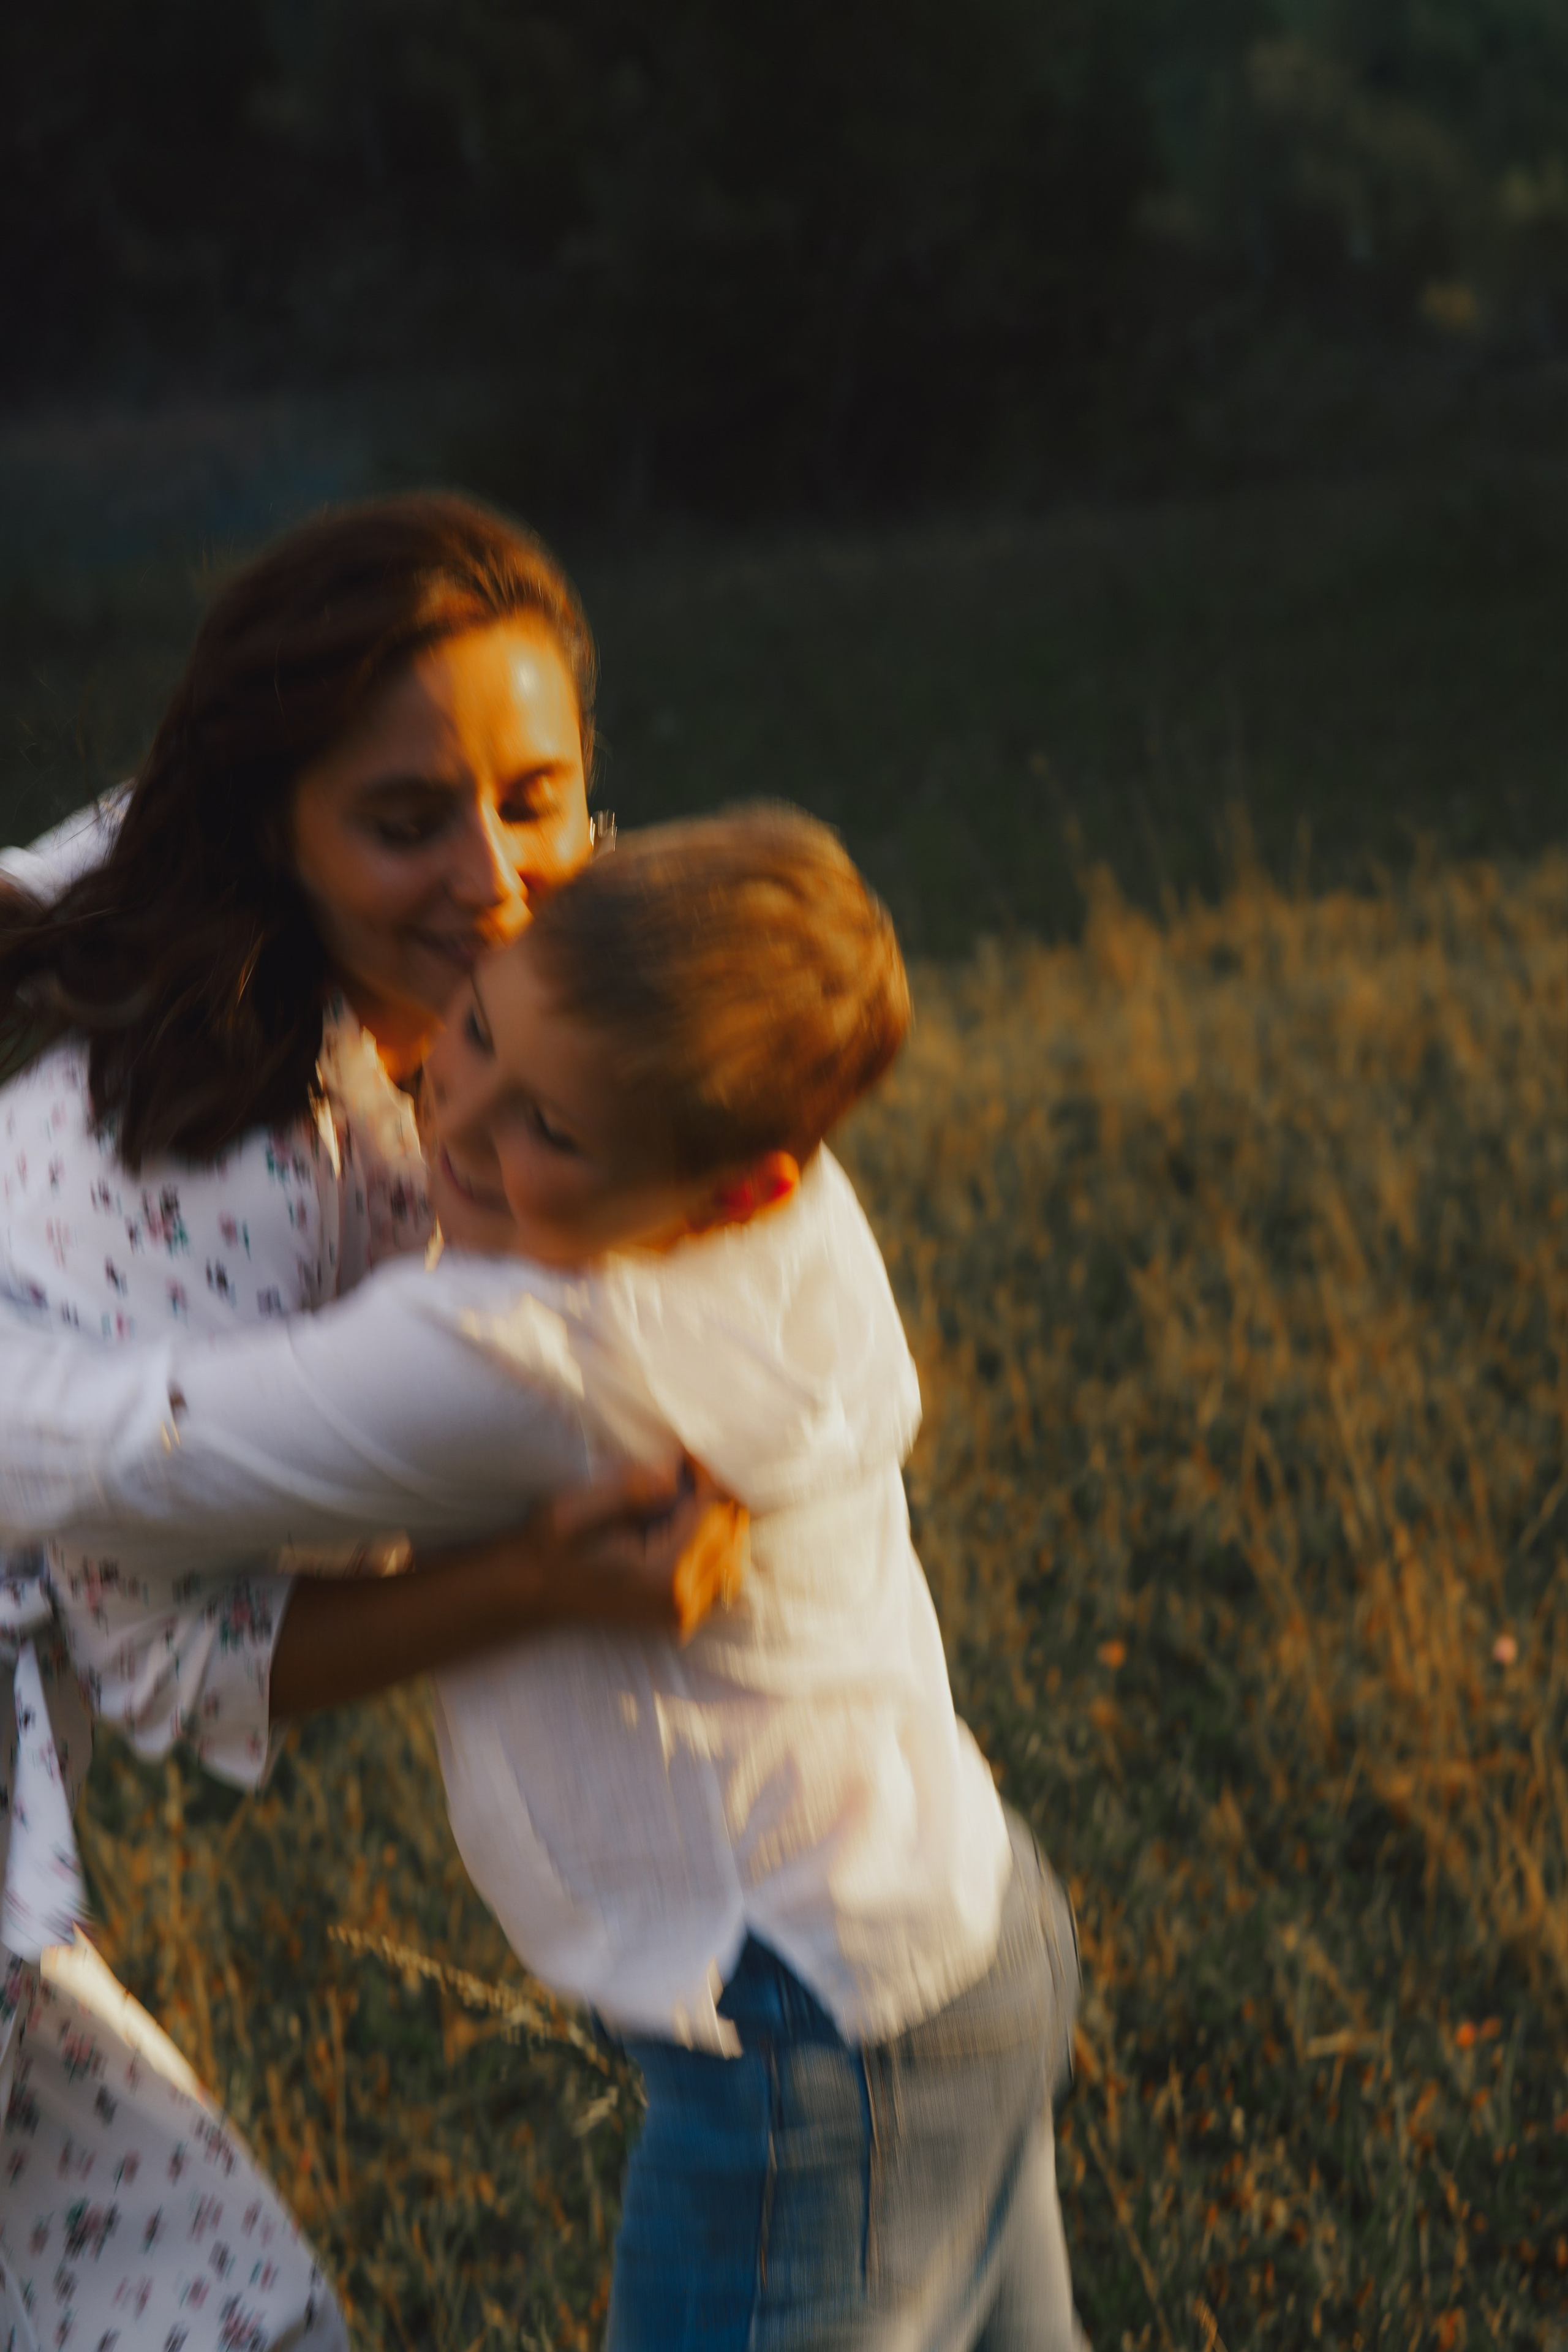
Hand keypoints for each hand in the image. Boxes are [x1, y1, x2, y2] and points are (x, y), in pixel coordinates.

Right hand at [532, 1459, 747, 1640]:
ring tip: (694, 1491)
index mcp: (663, 1574)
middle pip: (731, 1536)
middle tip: (692, 1467)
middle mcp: (681, 1601)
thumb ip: (631, 1491)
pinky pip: (720, 1578)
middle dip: (718, 1496)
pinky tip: (695, 1524)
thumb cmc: (551, 1546)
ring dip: (722, 1521)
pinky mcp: (679, 1618)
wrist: (533, 1589)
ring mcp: (682, 1615)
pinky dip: (717, 1547)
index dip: (707, 1477)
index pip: (712, 1514)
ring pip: (733, 1558)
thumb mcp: (577, 1508)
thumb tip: (675, 1474)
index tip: (688, 1453)